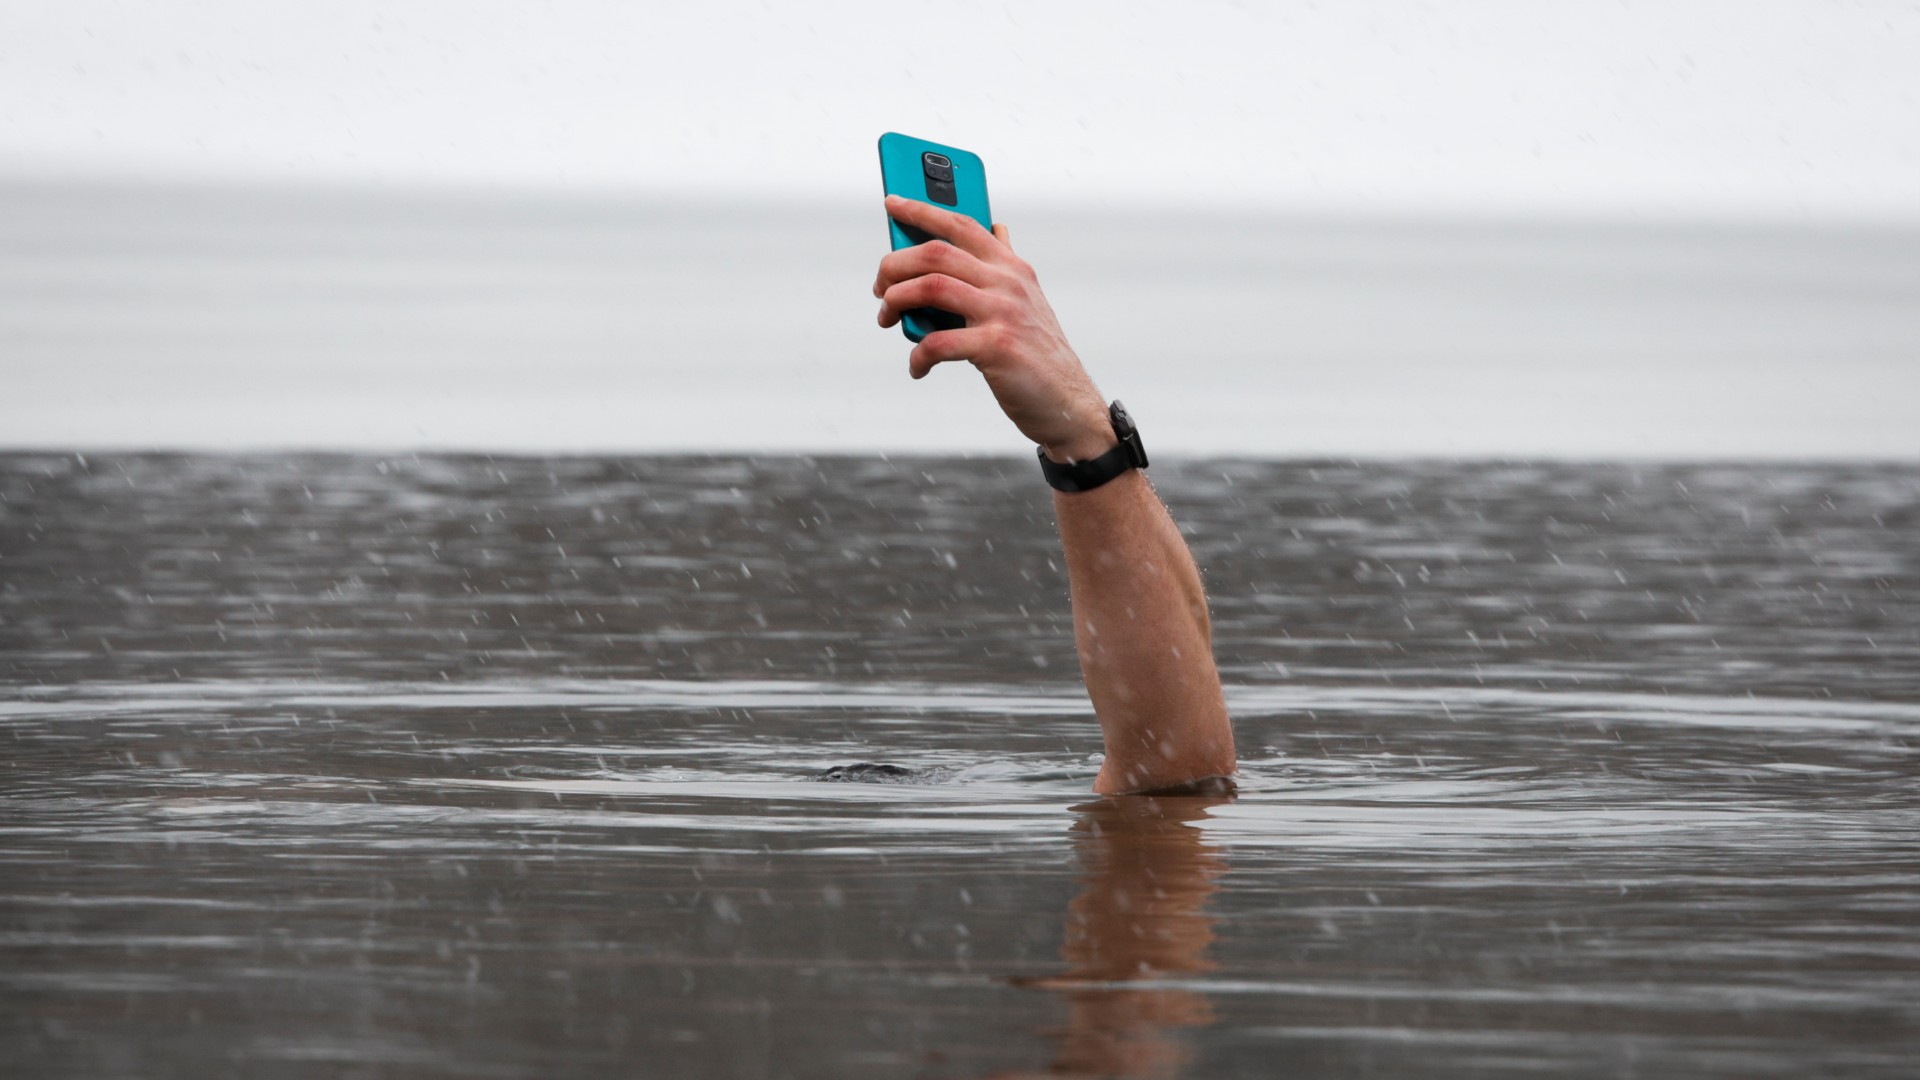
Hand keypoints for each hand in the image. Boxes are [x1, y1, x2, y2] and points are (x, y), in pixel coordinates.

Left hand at [874, 194, 1113, 462]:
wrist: (1068, 402)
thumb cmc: (1038, 354)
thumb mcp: (1027, 299)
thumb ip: (1005, 265)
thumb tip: (997, 228)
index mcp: (1012, 267)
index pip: (962, 224)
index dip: (922, 210)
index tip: (893, 203)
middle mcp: (1008, 283)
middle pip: (936, 252)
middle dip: (895, 264)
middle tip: (879, 288)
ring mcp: (1003, 313)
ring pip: (931, 287)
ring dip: (896, 301)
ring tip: (886, 318)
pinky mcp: (997, 347)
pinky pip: (938, 342)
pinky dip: (917, 355)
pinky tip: (917, 366)